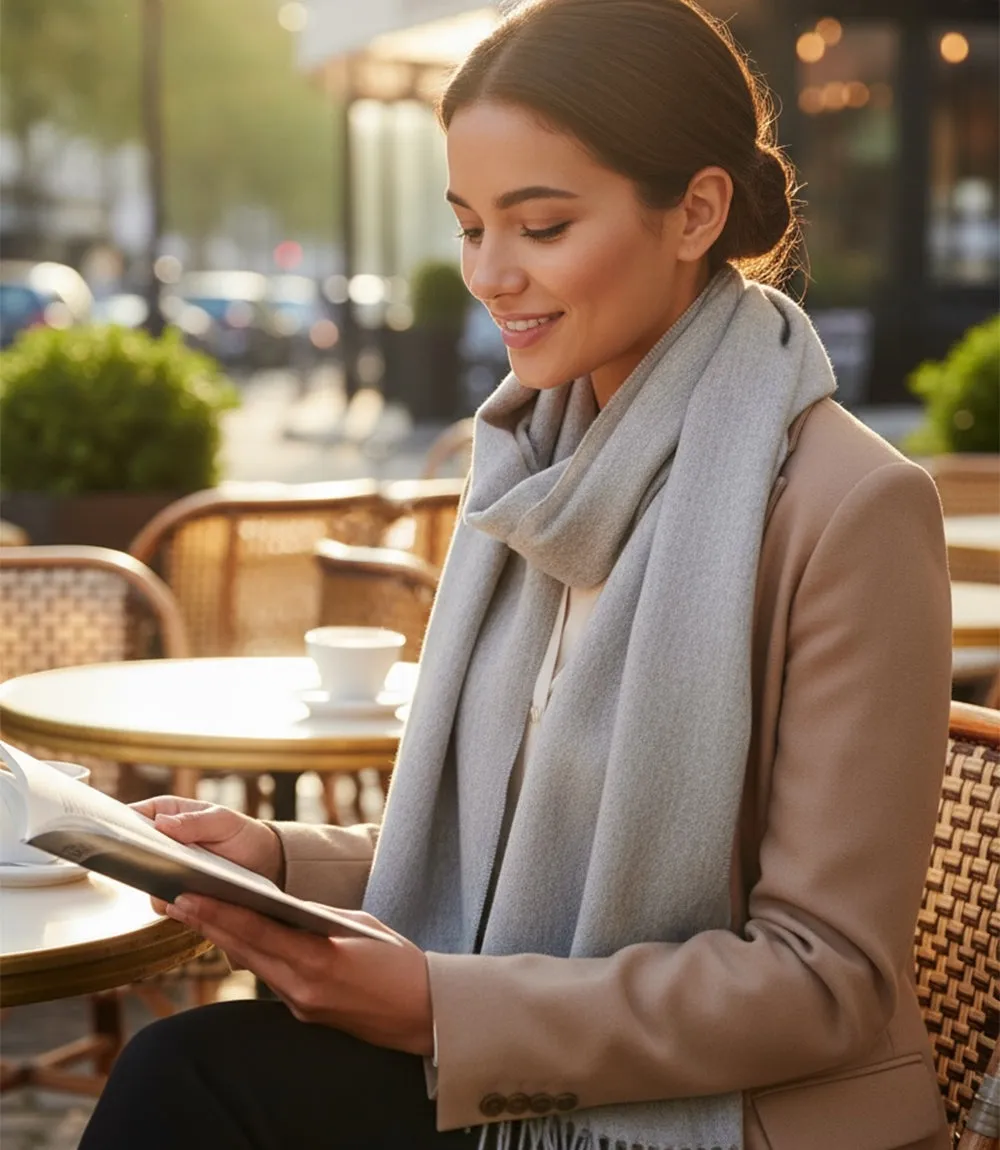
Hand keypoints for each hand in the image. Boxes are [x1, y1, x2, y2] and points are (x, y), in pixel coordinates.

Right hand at [131, 796, 283, 914]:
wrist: (264, 864)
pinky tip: (186, 901)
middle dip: (137, 859)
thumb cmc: (241, 834)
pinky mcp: (175, 894)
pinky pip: (163, 901)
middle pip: (132, 852)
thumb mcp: (223, 821)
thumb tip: (161, 823)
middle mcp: (160, 843)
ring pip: (145, 880)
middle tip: (152, 863)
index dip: (119, 825)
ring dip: (157, 884)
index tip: (116, 836)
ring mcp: (165, 870)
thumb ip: (195, 822)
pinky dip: (172, 902)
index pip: (132, 816)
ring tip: (177, 884)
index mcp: (166, 813)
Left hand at [165, 894, 433, 1056]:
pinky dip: (251, 953)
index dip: (218, 913)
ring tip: (195, 911)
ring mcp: (301, 1004)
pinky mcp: (304, 1012)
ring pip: (253, 964)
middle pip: (244, 950)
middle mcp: (302, 988)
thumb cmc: (398, 962)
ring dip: (223, 938)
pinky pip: (270, 977)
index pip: (257, 932)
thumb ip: (316, 917)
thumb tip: (281, 906)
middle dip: (207, 923)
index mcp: (319, 961)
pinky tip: (236, 936)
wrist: (423, 1012)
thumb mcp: (359, 925)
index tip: (187, 895)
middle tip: (174, 898)